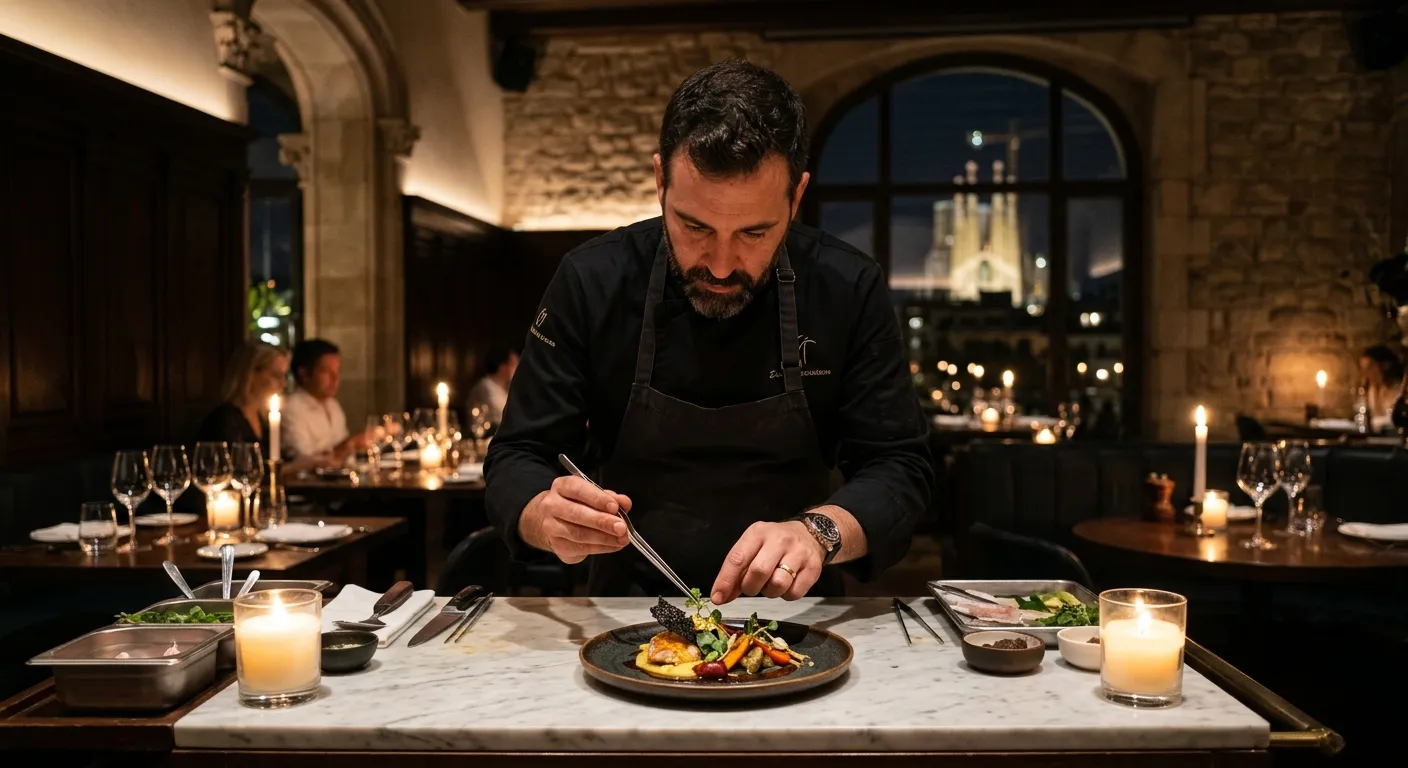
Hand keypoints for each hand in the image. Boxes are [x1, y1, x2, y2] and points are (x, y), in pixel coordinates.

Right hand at [519, 476, 631, 563]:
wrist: (551, 521)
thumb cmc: (577, 505)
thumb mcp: (593, 495)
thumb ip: (610, 497)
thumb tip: (624, 503)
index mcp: (562, 486)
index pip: (578, 489)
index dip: (597, 498)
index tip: (614, 507)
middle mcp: (552, 505)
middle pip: (577, 514)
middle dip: (602, 521)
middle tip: (622, 527)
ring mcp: (551, 526)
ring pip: (579, 534)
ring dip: (604, 538)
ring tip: (622, 539)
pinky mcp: (557, 545)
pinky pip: (581, 548)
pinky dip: (601, 547)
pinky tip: (613, 545)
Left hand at [710, 521, 825, 603]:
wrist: (810, 534)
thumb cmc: (774, 544)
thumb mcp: (753, 548)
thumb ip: (737, 572)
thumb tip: (721, 597)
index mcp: (758, 533)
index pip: (737, 558)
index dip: (725, 581)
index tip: (718, 598)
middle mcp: (778, 540)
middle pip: (758, 572)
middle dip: (750, 587)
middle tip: (751, 588)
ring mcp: (798, 552)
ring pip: (778, 584)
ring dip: (770, 592)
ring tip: (771, 584)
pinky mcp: (813, 567)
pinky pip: (794, 593)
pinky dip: (786, 595)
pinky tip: (787, 584)